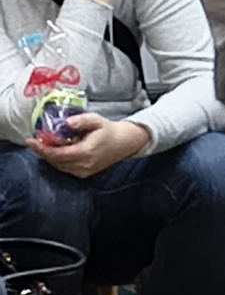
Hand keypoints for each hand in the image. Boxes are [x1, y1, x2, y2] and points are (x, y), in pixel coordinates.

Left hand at [30, 112, 149, 178]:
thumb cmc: (109, 130)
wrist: (124, 143)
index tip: (30, 141)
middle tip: (34, 141)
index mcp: (86, 152)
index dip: (42, 149)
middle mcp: (83, 165)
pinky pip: (64, 168)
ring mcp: (83, 171)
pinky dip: (57, 160)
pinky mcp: (84, 174)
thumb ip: (81, 120)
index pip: (57, 154)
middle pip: (55, 161)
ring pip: (58, 166)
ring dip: (49, 156)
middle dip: (42, 152)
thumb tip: (65, 123)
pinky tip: (56, 150)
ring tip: (43, 144)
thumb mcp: (96, 120)